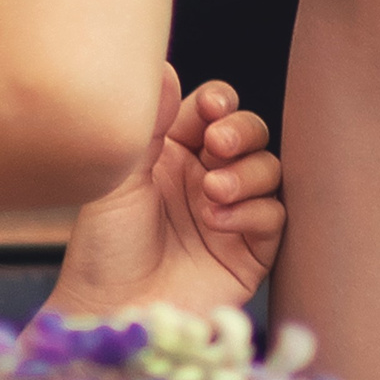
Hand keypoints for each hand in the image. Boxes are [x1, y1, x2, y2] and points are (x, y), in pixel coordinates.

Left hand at [42, 69, 283, 318]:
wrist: (113, 312)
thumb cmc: (103, 249)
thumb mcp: (118, 178)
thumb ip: (146, 125)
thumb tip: (164, 66)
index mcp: (173, 154)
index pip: (212, 111)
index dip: (219, 103)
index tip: (211, 107)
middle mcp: (207, 178)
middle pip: (250, 133)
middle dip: (242, 131)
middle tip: (217, 146)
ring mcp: (232, 213)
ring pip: (270, 170)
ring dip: (246, 174)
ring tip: (211, 194)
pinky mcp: (251, 252)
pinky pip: (275, 216)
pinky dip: (253, 212)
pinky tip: (219, 222)